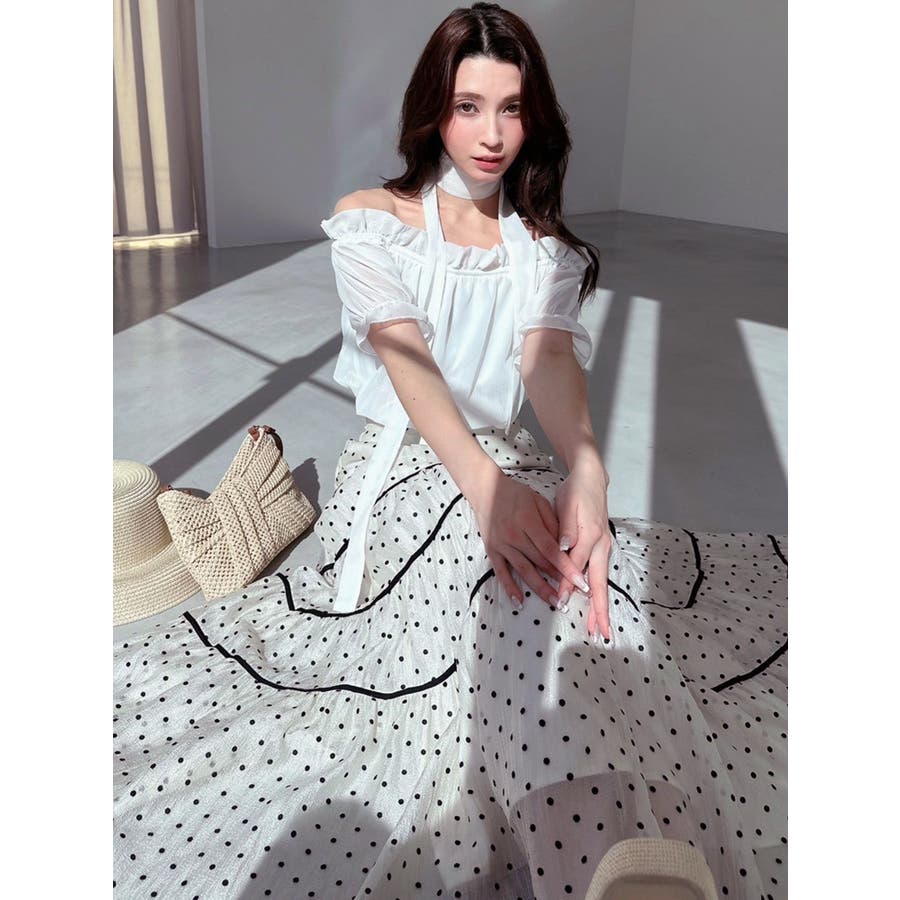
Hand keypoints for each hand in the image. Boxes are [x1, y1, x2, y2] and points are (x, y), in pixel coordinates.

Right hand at [468, 469, 592, 609]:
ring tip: (553, 602)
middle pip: (539, 562)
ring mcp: (502, 545)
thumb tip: (567, 546)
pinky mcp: (492, 550)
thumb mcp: (539, 501)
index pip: (551, 550)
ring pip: (523, 570)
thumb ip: (553, 522)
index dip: (566, 567)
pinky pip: (501, 572)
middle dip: (557, 580)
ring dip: (539, 588)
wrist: (486, 490)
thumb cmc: (516, 494)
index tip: (579, 581)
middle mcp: (514, 536)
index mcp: (528, 522)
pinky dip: (509, 588)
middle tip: (572, 595)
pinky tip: (519, 602)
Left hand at [553, 463, 612, 641]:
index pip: (577, 567)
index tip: (560, 602)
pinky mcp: (600, 549)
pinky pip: (599, 575)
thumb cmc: (576, 492)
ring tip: (598, 628)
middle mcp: (601, 546)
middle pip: (600, 584)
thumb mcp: (568, 505)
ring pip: (601, 582)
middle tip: (601, 633)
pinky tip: (594, 605)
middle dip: (600, 610)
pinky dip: (598, 593)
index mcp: (591, 536)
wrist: (591, 479)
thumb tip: (565, 546)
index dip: (568, 586)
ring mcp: (603, 549)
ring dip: (600, 606)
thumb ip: (567, 529)